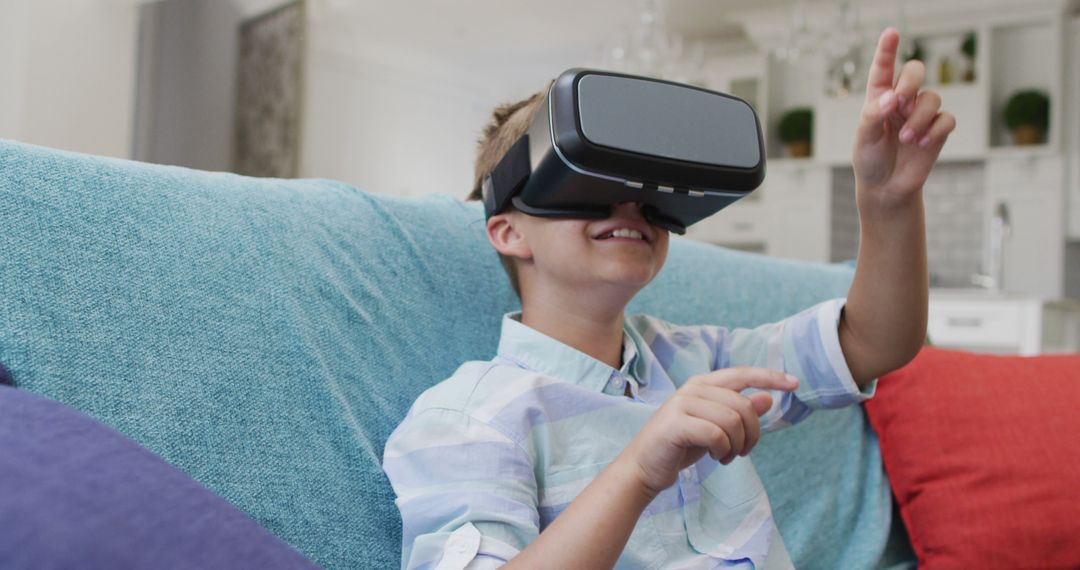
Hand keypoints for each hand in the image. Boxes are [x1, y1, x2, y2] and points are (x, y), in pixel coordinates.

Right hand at [617, 368, 798, 496]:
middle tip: (743, 453)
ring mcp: (682, 404)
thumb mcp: (716, 428)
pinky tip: (715, 457)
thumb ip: (739, 412)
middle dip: (753, 434)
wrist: (644, 467)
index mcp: (702, 384)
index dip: (770, 376)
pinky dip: (722, 450)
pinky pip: (717, 434)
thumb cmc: (681, 446)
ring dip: (737, 446)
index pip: (742, 373)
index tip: (795, 383)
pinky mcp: (676, 423)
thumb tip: (768, 397)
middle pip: (743, 406)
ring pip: (733, 421)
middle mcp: (692, 389)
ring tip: (726, 456)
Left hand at [854, 28, 955, 210]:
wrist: (885, 187)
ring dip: (919, 117)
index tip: (891, 32)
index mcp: (878, 97)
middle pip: (915, 71)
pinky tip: (921, 144)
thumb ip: (873, 115)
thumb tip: (892, 97)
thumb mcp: (863, 138)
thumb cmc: (870, 159)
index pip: (883, 68)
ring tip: (906, 139)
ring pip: (932, 97)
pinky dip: (935, 131)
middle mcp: (902, 100)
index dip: (887, 49)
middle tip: (900, 102)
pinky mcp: (937, 130)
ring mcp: (921, 114)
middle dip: (911, 82)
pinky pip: (947, 119)